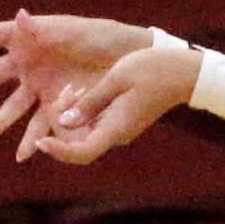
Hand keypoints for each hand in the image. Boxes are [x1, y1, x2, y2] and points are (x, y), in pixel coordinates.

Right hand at [0, 14, 162, 156]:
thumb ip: (43, 30)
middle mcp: (28, 64)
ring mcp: (42, 86)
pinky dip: (31, 141)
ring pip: (11, 109)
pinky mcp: (59, 104)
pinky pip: (40, 126)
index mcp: (26, 39)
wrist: (131, 57)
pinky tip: (22, 155)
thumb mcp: (72, 31)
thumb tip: (19, 16)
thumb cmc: (101, 36)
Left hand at [29, 40, 200, 164]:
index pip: (82, 153)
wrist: (184, 72)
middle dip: (63, 120)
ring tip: (73, 88)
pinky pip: (93, 123)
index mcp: (116, 128)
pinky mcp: (120, 121)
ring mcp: (119, 129)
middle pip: (77, 142)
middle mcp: (117, 134)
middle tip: (68, 91)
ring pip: (83, 132)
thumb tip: (64, 122)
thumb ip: (90, 102)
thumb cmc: (153, 70)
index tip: (40, 141)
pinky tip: (81, 91)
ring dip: (71, 113)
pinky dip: (82, 110)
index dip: (58, 152)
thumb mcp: (116, 80)